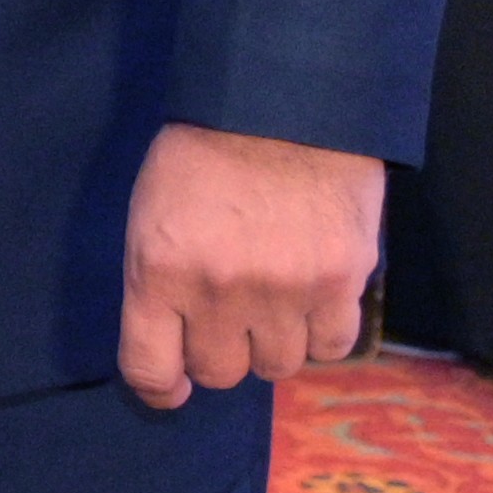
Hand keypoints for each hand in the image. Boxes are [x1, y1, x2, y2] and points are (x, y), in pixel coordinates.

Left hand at [119, 125, 380, 413]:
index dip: (158, 387)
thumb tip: (172, 340)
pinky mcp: (342, 282)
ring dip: (272, 342)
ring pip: (279, 366)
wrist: (283, 104)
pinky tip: (313, 299)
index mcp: (158, 271)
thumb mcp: (151, 210)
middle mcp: (219, 292)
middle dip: (219, 352)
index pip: (149, 367)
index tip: (169, 388)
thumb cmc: (203, 152)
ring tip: (273, 301)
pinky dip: (321, 332)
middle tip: (227, 320)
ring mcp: (285, 291)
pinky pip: (332, 345)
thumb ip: (159, 278)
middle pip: (220, 372)